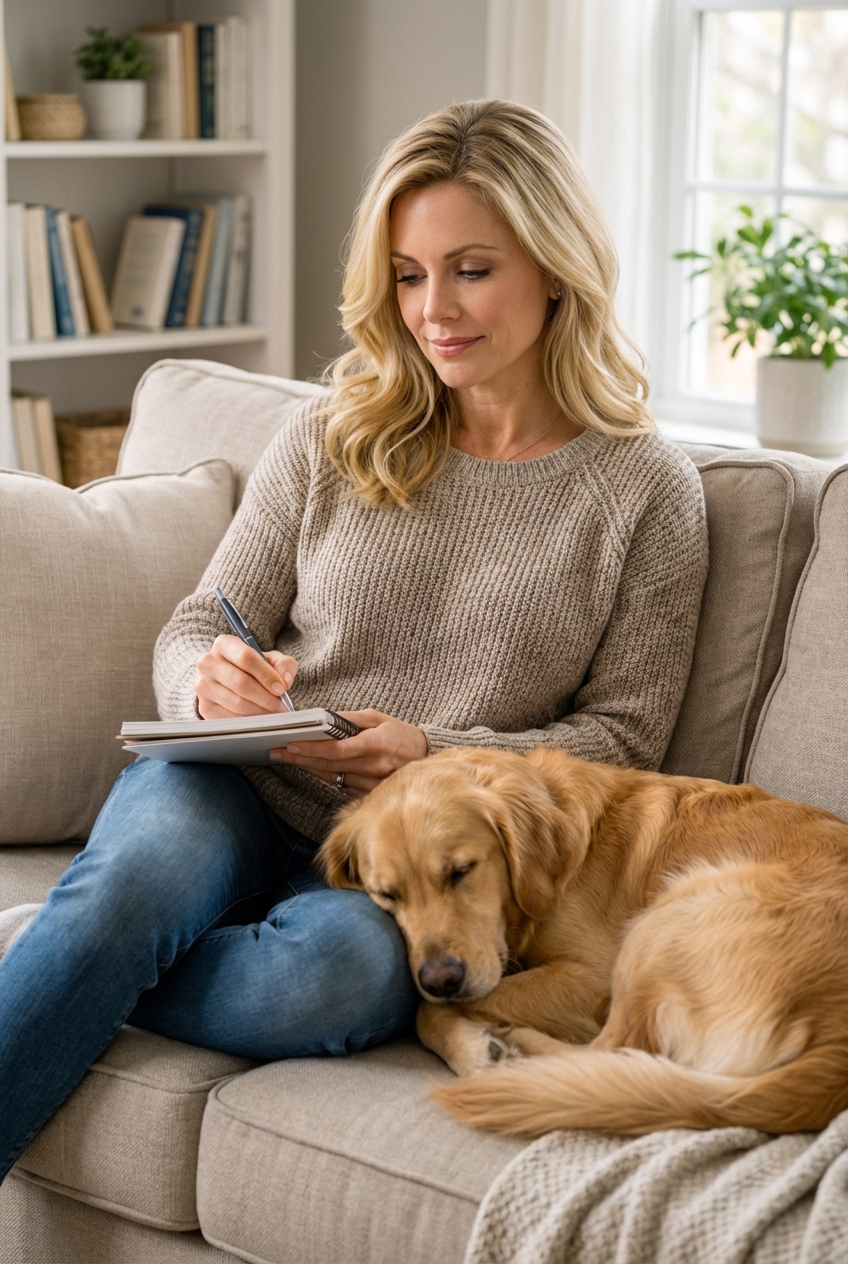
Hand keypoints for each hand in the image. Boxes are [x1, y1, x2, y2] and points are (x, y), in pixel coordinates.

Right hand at [195, 635, 297, 718]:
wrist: (233, 681)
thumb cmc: (254, 669)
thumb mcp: (271, 660)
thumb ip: (284, 665)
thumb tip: (285, 680)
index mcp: (224, 644)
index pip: (246, 658)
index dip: (266, 675)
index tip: (281, 689)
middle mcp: (208, 663)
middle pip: (240, 683)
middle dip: (265, 697)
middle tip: (281, 706)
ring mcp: (203, 686)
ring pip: (236, 703)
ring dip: (259, 711)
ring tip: (273, 712)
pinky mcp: (204, 707)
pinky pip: (230, 718)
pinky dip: (249, 721)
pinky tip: (259, 718)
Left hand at [271, 708, 427, 797]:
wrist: (428, 758)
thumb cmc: (402, 734)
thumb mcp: (379, 718)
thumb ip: (351, 719)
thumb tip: (324, 720)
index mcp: (377, 744)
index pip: (337, 750)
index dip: (311, 749)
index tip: (290, 744)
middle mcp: (375, 767)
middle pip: (330, 765)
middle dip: (301, 759)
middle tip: (278, 753)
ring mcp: (374, 784)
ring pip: (333, 778)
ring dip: (309, 769)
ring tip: (289, 759)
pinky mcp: (372, 795)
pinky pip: (343, 786)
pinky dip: (325, 777)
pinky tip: (311, 769)